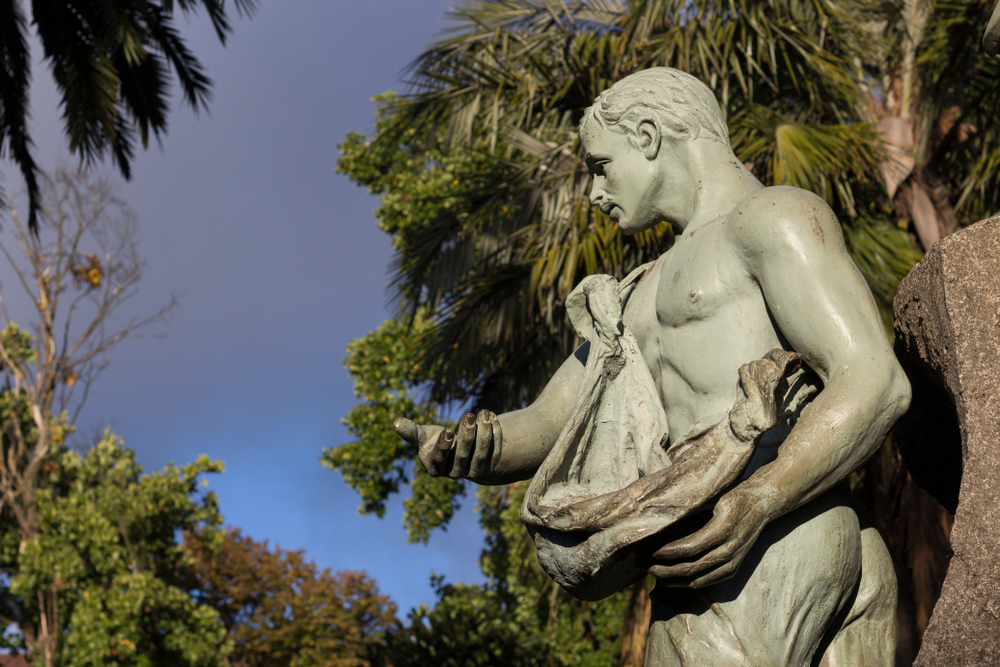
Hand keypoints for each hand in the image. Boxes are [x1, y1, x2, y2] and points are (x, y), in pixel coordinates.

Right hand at [394, 410, 501, 480]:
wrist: (456, 454)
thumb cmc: (434, 443)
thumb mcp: (422, 437)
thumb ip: (410, 431)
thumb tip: (395, 422)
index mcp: (436, 467)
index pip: (440, 459)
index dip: (445, 446)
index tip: (449, 429)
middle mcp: (455, 472)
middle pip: (463, 456)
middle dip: (467, 435)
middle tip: (469, 414)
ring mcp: (473, 471)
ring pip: (481, 454)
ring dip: (484, 433)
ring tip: (483, 412)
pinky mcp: (489, 465)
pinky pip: (494, 451)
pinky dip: (495, 434)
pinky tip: (493, 417)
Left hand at [644, 484, 776, 587]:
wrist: (762, 503)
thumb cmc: (733, 495)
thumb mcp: (713, 496)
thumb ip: (692, 508)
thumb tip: (661, 516)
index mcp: (723, 530)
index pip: (688, 547)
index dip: (665, 552)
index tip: (646, 550)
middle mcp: (729, 550)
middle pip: (690, 567)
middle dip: (662, 568)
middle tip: (641, 563)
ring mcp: (733, 562)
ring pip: (697, 579)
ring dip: (671, 579)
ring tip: (651, 572)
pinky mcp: (733, 568)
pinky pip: (707, 582)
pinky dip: (686, 583)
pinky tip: (669, 579)